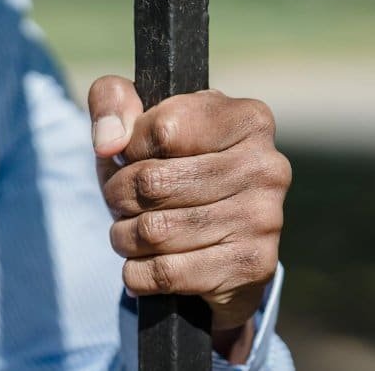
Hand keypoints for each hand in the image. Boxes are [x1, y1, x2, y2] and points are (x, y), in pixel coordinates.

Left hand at [88, 76, 289, 356]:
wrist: (213, 235)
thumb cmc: (168, 163)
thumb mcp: (137, 118)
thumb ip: (112, 101)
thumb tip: (108, 143)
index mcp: (246, 118)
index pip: (162, 128)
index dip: (129, 147)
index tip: (131, 155)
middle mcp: (266, 166)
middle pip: (152, 182)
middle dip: (119, 195)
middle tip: (122, 200)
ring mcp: (264, 218)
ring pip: (154, 231)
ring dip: (124, 235)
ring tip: (130, 230)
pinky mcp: (252, 265)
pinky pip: (166, 273)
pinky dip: (137, 271)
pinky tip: (144, 261)